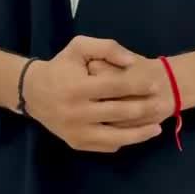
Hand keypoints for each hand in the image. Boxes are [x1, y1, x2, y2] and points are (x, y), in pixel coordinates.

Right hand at [23, 36, 164, 152]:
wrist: (33, 93)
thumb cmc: (61, 67)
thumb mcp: (79, 47)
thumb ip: (107, 48)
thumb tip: (131, 62)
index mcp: (78, 87)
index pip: (115, 86)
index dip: (138, 85)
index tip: (155, 84)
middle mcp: (77, 112)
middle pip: (119, 113)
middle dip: (144, 108)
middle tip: (161, 104)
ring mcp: (76, 131)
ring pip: (116, 137)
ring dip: (140, 133)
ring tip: (157, 128)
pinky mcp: (77, 144)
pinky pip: (106, 146)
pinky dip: (124, 141)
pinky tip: (137, 135)